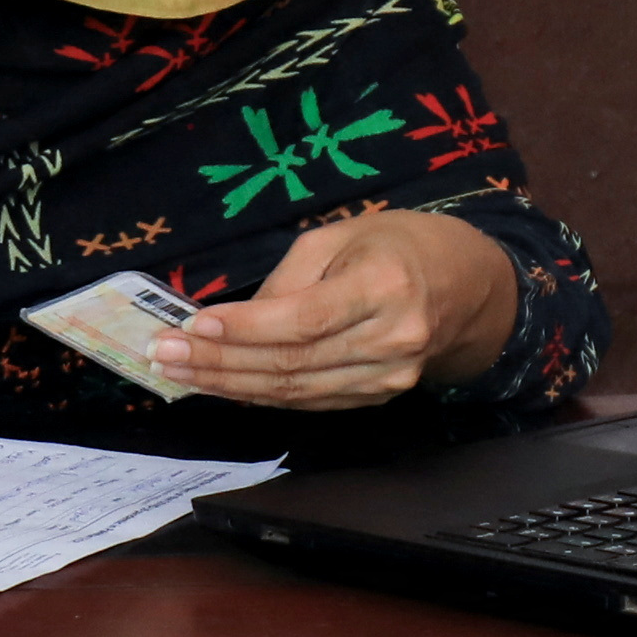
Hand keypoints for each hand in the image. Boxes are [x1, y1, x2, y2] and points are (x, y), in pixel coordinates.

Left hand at [148, 211, 518, 410]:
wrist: (470, 288)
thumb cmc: (400, 245)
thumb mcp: (343, 235)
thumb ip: (288, 278)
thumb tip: (233, 321)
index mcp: (386, 287)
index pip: (305, 320)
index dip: (246, 328)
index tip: (194, 325)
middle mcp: (392, 340)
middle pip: (293, 364)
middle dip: (221, 363)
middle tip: (166, 355)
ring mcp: (389, 378)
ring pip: (296, 392)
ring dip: (231, 385)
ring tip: (180, 372)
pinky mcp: (378, 398)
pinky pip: (309, 401)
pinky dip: (260, 395)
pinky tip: (222, 384)